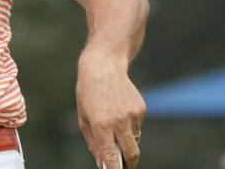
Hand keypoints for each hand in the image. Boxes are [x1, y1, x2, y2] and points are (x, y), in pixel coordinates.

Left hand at [76, 49, 145, 168]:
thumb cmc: (88, 93)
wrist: (103, 65)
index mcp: (101, 125)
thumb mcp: (83, 118)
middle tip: (125, 165)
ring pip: (135, 139)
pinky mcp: (141, 108)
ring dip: (126, 138)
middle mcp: (118, 121)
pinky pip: (137, 125)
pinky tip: (120, 108)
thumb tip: (103, 163)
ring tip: (114, 120)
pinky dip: (130, 124)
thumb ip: (93, 143)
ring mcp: (132, 115)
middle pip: (131, 154)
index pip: (111, 156)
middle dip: (129, 163)